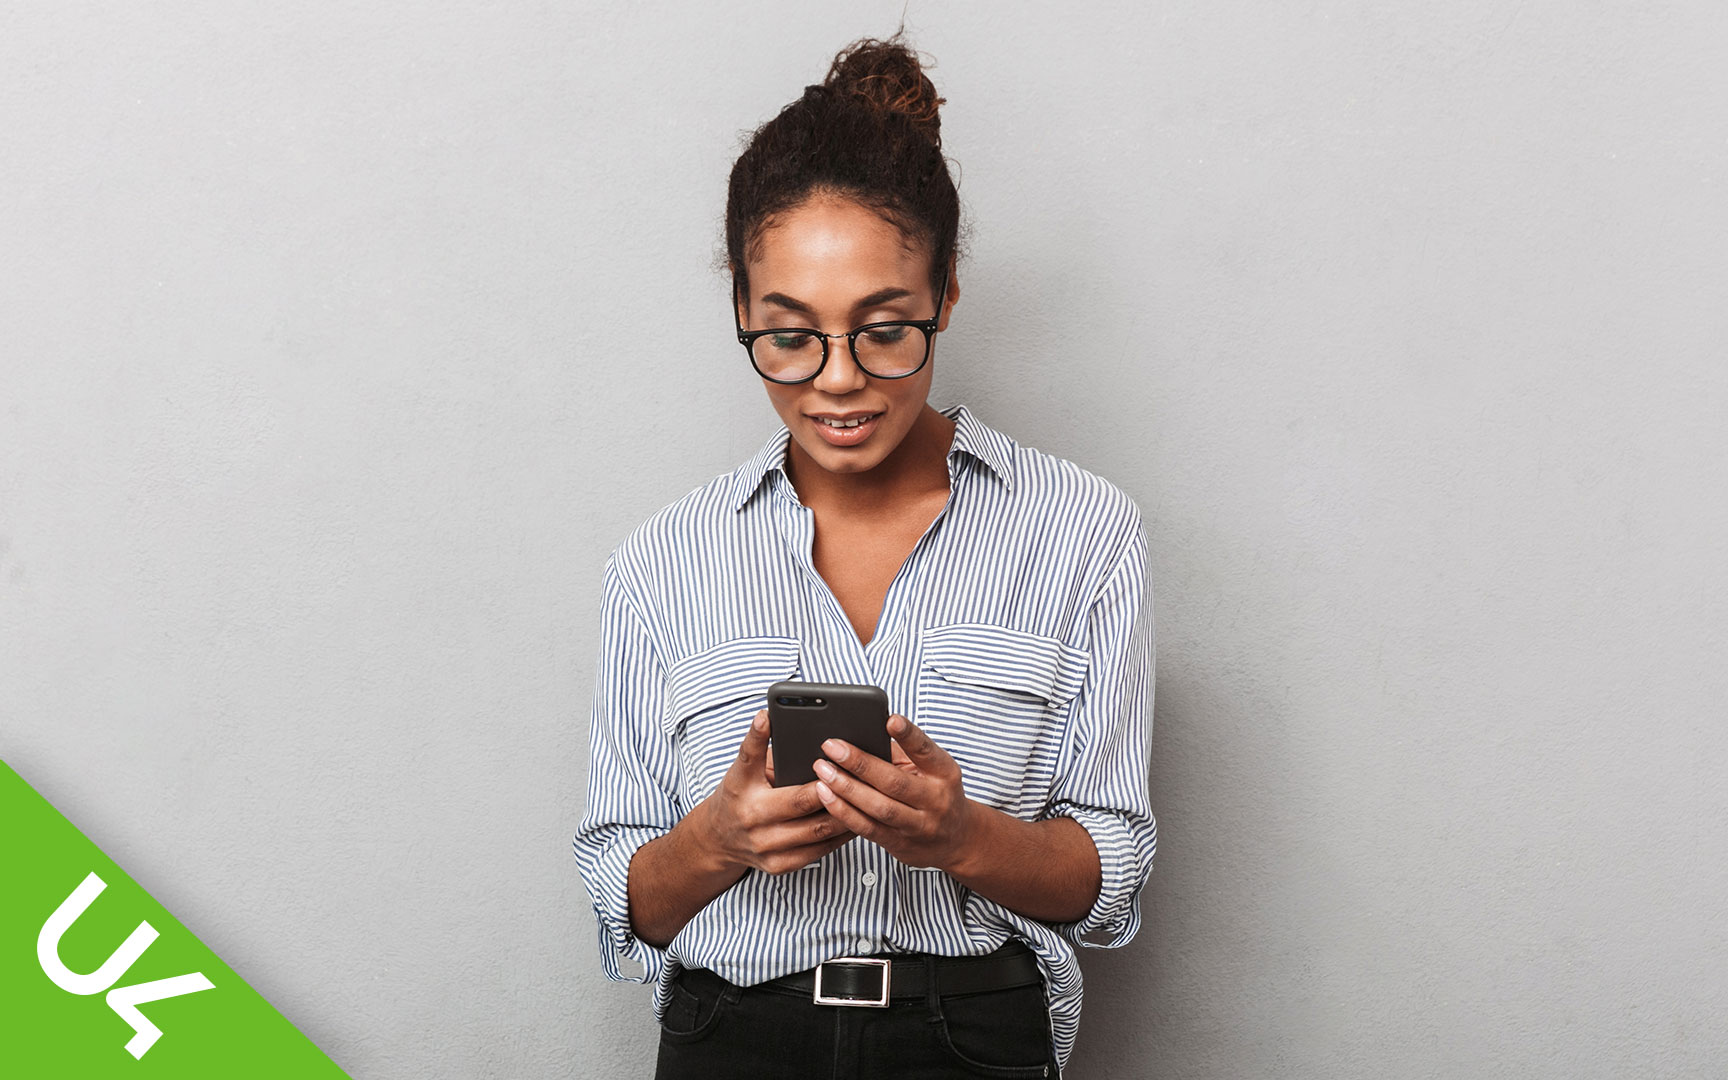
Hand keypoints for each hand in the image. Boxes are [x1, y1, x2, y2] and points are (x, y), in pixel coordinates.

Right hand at [696, 710, 853, 875]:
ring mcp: (766, 846)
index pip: (752, 758)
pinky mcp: (779, 865)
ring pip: (817, 830)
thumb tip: (774, 717)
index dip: (763, 738)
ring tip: (867, 796)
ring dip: (846, 812)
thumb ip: (760, 747)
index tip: (780, 723)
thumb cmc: (738, 794)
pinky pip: (819, 850)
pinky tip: (857, 819)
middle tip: (859, 771)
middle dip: (833, 786)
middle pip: (800, 802)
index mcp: (740, 788)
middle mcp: (751, 819)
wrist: (717, 839)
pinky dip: (841, 835)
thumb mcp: (742, 768)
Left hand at [811, 714, 978, 872]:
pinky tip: (826, 796)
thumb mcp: (930, 769)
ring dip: (846, 789)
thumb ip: (901, 753)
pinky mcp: (900, 844)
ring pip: (879, 807)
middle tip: (831, 746)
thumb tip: (861, 735)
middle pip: (895, 781)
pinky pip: (868, 828)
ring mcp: (919, 825)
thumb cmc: (935, 792)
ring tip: (823, 771)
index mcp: (944, 772)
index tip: (890, 720)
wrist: (957, 840)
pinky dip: (844, 812)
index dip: (909, 735)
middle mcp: (935, 799)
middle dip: (860, 763)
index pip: (926, 750)